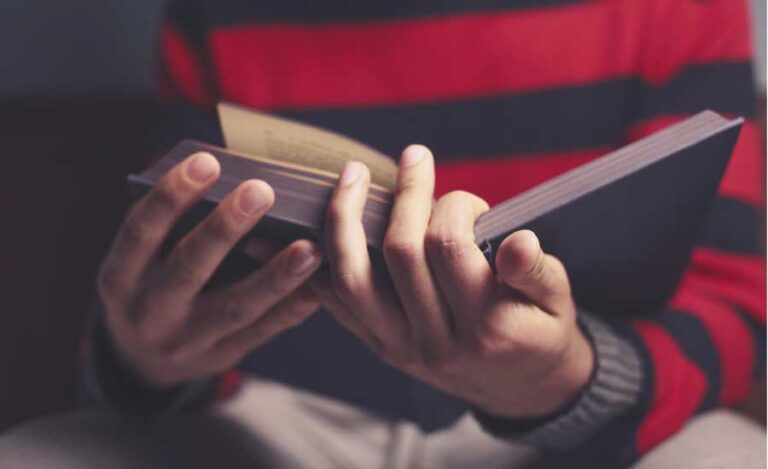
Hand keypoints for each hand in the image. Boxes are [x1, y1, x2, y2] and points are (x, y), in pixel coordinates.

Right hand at [97, 152, 321, 388]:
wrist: (140, 362)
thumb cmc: (148, 286)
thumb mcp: (139, 261)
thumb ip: (168, 226)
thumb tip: (218, 173)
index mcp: (120, 278)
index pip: (141, 232)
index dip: (171, 196)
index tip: (207, 161)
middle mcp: (148, 312)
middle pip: (189, 267)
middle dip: (225, 228)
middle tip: (262, 191)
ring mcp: (185, 341)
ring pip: (234, 307)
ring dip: (274, 276)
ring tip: (309, 247)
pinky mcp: (219, 356)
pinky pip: (260, 333)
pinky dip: (289, 309)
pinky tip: (315, 288)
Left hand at [312, 146, 593, 417]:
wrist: (520, 388)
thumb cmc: (540, 330)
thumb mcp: (558, 301)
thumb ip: (536, 271)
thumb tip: (517, 240)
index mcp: (485, 326)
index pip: (449, 247)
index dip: (455, 206)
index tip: (472, 202)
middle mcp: (435, 341)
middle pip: (399, 253)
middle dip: (404, 195)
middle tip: (414, 158)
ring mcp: (400, 347)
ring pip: (353, 279)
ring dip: (345, 220)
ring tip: (351, 176)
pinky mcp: (380, 346)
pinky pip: (337, 302)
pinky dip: (325, 261)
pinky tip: (323, 224)